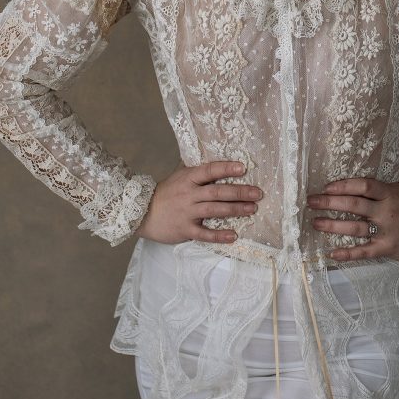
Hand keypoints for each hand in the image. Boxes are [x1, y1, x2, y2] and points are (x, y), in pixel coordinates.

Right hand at [135, 159, 262, 244]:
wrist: (141, 213)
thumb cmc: (165, 193)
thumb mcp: (179, 177)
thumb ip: (197, 171)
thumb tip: (219, 163)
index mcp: (188, 178)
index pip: (209, 171)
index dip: (226, 168)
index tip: (243, 168)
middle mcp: (189, 194)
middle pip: (217, 192)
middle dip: (239, 192)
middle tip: (258, 193)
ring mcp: (187, 212)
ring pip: (214, 210)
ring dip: (235, 209)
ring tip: (252, 209)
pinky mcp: (185, 230)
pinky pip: (204, 233)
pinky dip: (219, 235)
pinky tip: (233, 235)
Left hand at [306, 177, 398, 262]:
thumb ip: (391, 174)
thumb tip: (384, 152)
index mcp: (389, 194)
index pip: (364, 185)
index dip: (344, 185)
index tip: (326, 186)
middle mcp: (385, 211)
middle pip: (354, 205)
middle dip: (329, 202)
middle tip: (311, 201)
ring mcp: (385, 231)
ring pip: (354, 228)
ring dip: (332, 225)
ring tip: (315, 222)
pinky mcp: (386, 249)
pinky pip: (363, 251)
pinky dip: (347, 253)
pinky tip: (331, 252)